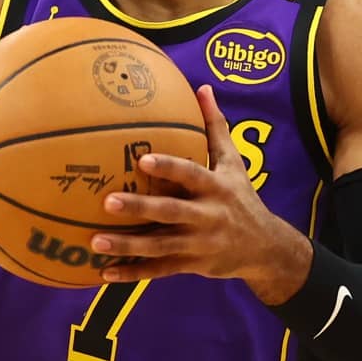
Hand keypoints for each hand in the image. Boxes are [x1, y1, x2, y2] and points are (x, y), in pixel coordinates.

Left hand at [91, 85, 311, 302]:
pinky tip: (105, 273)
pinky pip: (159, 270)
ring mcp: (199, 244)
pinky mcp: (191, 265)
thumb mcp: (234, 163)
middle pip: (171, 212)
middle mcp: (208, 216)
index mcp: (216, 187)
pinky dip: (132, 273)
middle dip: (141, 209)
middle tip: (108, 201)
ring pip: (160, 246)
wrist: (266, 247)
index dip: (168, 167)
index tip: (142, 158)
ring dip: (128, 245)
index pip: (191, 173)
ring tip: (94, 242)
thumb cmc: (241, 197)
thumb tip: (202, 87)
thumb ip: (215, 127)